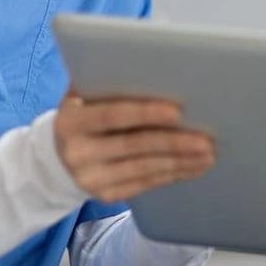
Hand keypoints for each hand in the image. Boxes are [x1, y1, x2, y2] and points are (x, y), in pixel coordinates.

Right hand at [53, 93, 215, 202]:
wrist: (57, 155)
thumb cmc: (83, 113)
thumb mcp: (83, 95)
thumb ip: (110, 84)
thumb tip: (158, 71)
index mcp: (71, 121)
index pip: (112, 115)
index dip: (145, 113)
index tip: (178, 111)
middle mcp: (77, 152)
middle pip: (134, 146)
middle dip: (174, 142)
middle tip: (207, 138)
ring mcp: (90, 178)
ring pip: (144, 168)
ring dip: (181, 161)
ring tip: (208, 153)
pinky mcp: (106, 195)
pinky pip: (145, 184)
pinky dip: (173, 174)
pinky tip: (194, 166)